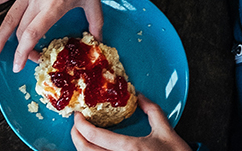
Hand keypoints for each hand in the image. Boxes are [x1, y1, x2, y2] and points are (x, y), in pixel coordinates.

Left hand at [72, 95, 191, 150]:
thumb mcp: (167, 132)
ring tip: (83, 138)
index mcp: (131, 149)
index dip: (80, 124)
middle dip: (75, 136)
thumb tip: (140, 96)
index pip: (94, 136)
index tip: (78, 116)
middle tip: (76, 126)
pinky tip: (94, 149)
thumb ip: (152, 111)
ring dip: (82, 148)